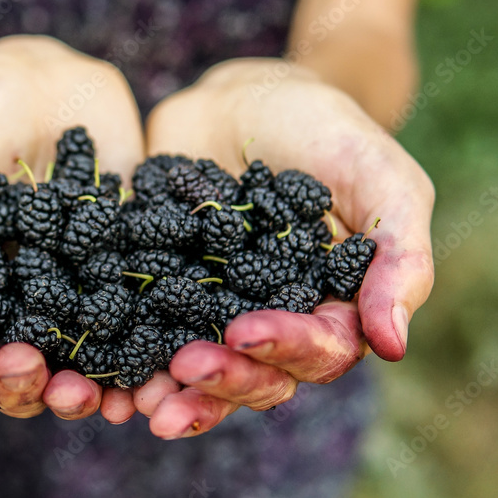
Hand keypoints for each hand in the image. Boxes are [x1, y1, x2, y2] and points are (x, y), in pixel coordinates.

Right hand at [0, 36, 145, 421]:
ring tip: (103, 394)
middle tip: (37, 369)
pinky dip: (155, 350)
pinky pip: (147, 323)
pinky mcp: (132, 272)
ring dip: (92, 388)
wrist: (32, 78)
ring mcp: (80, 296)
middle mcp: (22, 311)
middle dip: (27, 384)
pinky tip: (162, 362)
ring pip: (86, 363)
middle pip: (23, 374)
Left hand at [139, 58, 434, 438]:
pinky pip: (142, 336)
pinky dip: (123, 360)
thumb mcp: (378, 176)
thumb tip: (392, 346)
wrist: (243, 94)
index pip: (320, 350)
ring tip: (137, 404)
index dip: (286, 348)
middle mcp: (271, 321)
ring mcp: (211, 311)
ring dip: (172, 392)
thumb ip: (399, 254)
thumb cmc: (324, 128)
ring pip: (199, 371)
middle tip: (184, 370)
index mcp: (330, 306)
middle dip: (223, 381)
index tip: (246, 330)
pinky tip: (98, 376)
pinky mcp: (158, 292)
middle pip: (256, 376)